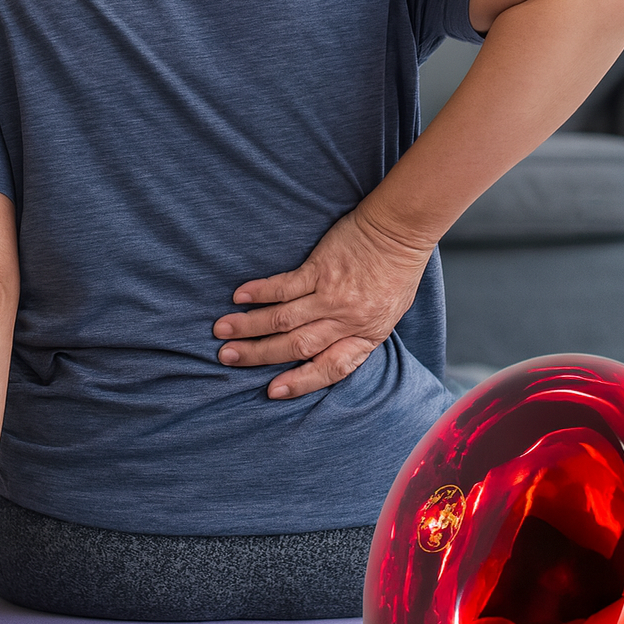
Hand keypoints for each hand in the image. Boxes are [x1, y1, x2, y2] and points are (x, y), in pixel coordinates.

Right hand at [213, 207, 434, 397]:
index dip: (301, 382)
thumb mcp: (388, 315)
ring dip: (249, 326)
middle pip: (296, 345)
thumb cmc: (396, 273)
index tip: (274, 391)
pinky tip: (239, 297)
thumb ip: (359, 335)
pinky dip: (260, 292)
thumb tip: (329, 352)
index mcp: (366, 335)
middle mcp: (347, 319)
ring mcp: (332, 294)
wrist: (400, 232)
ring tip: (222, 332)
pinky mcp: (321, 268)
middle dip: (259, 355)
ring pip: (283, 318)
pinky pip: (285, 286)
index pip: (331, 368)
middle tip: (228, 358)